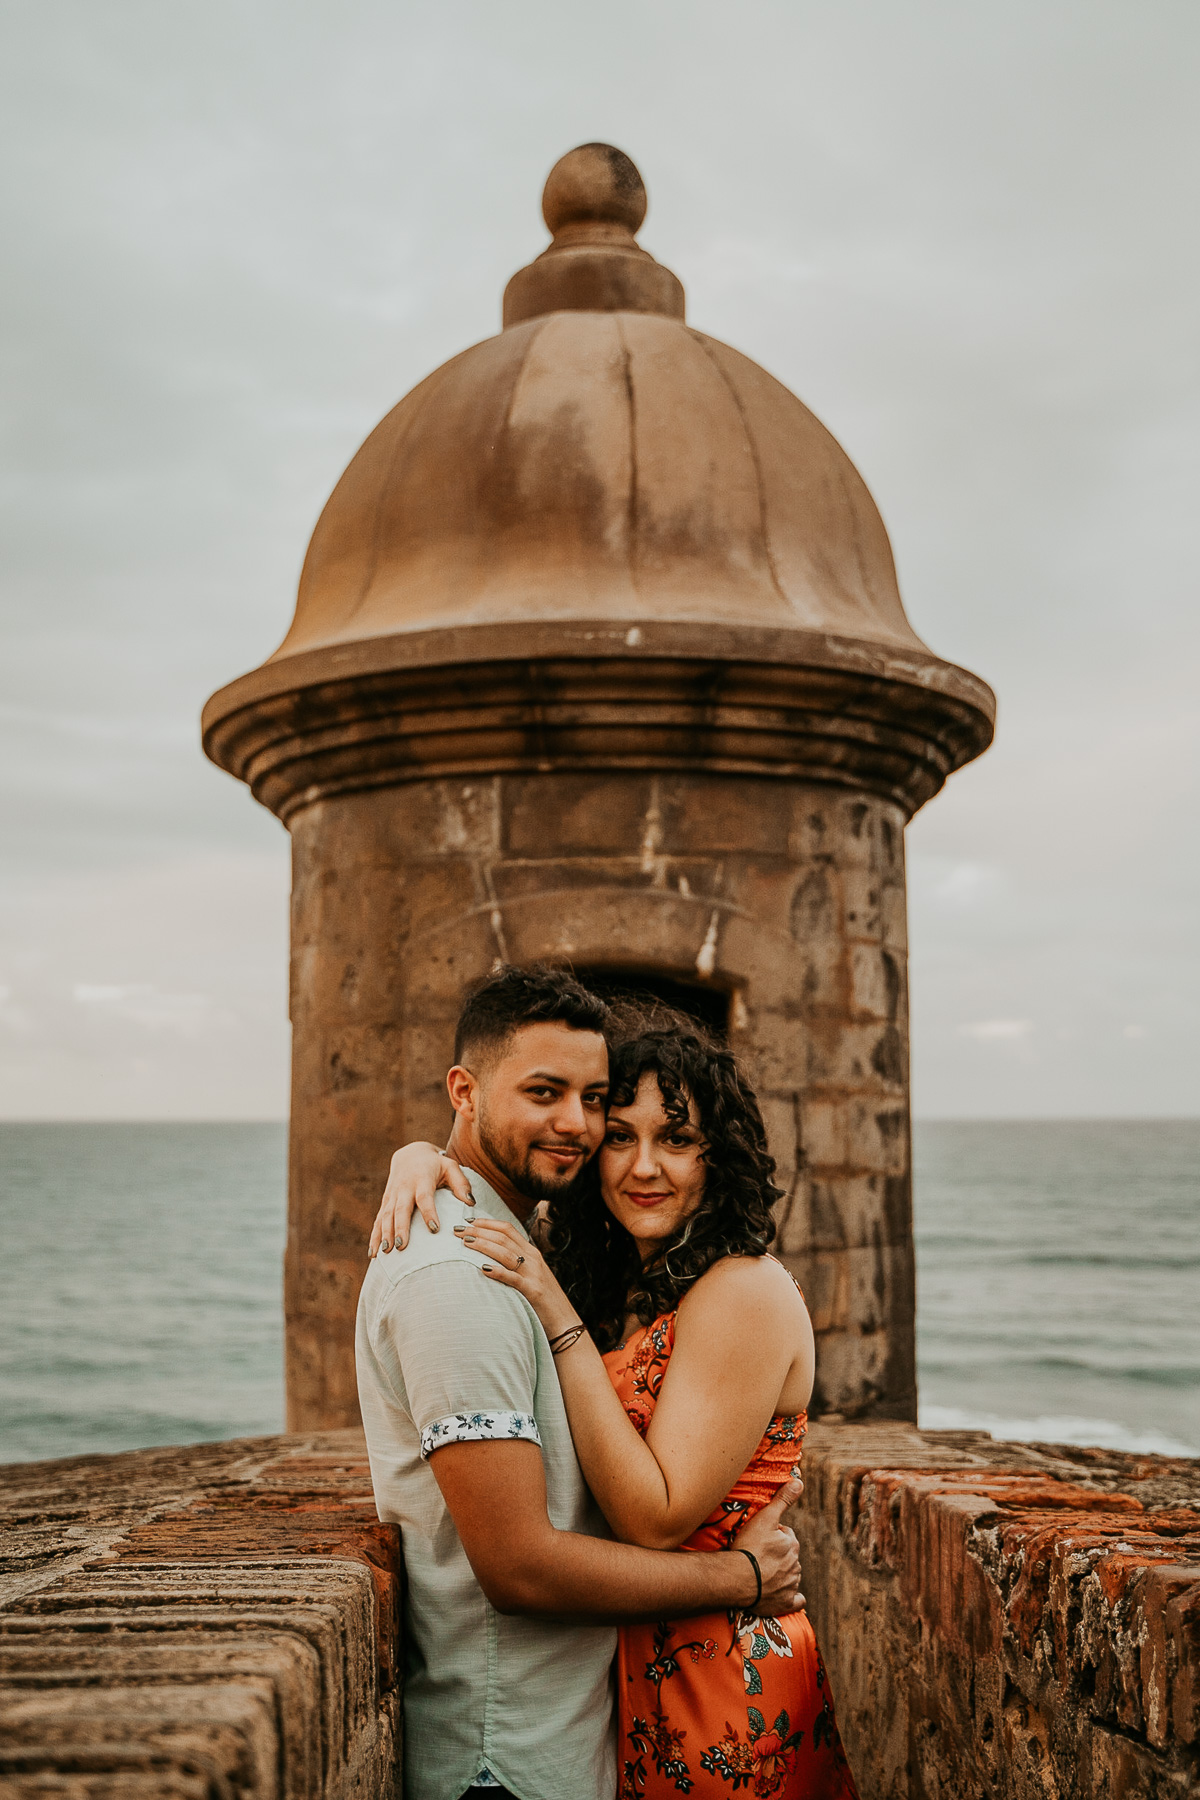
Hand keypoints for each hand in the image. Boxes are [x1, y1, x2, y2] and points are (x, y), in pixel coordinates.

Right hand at [369, 1142, 474, 1254]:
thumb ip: (461, 1183)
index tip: (435, 1229)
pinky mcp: (385, 1202)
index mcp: (422, 1179)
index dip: (429, 1212)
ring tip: (385, 1252)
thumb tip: (471, 1203)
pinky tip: (373, 1253)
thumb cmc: (435, 1164)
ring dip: (384, 1234)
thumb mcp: (450, 1166)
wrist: (410, 1154)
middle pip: (400, 1209)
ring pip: (386, 1216)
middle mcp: (404, 1188)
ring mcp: (392, 1196)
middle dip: (400, 1228)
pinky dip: (374, 1236)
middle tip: (401, 1246)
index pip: (425, 1197)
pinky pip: (378, 1220)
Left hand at [458, 1216, 577, 1338]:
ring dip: (484, 1245)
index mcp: (532, 1253)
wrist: (565, 1321)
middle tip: (458, 1230)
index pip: (508, 1229)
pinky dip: (498, 1271)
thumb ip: (516, 1264)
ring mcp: (533, 1274)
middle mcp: (533, 1259)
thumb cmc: (544, 1301)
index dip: (487, 1222)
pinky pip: (513, 1278)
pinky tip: (483, 1269)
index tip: (468, 1221)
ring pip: (506, 1253)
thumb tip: (492, 1257)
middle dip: (479, 1231)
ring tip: (465, 1243)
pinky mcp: (533, 1291)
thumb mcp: (532, 1276)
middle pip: (503, 1237)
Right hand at [731, 1478, 804, 1617]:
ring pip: (790, 1576)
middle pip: (788, 1556)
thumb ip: (783, 1500)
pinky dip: (792, 1598)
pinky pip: (795, 1601)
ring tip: (761, 1573)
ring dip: (781, 1574)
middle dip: (777, 1555)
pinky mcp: (785, 1603)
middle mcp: (795, 1565)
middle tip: (758, 1556)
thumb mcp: (765, 1517)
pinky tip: (784, 1596)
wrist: (738, 1579)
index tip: (760, 1539)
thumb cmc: (749, 1547)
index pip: (786, 1536)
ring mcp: (791, 1585)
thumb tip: (799, 1481)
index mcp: (792, 1544)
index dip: (773, 1536)